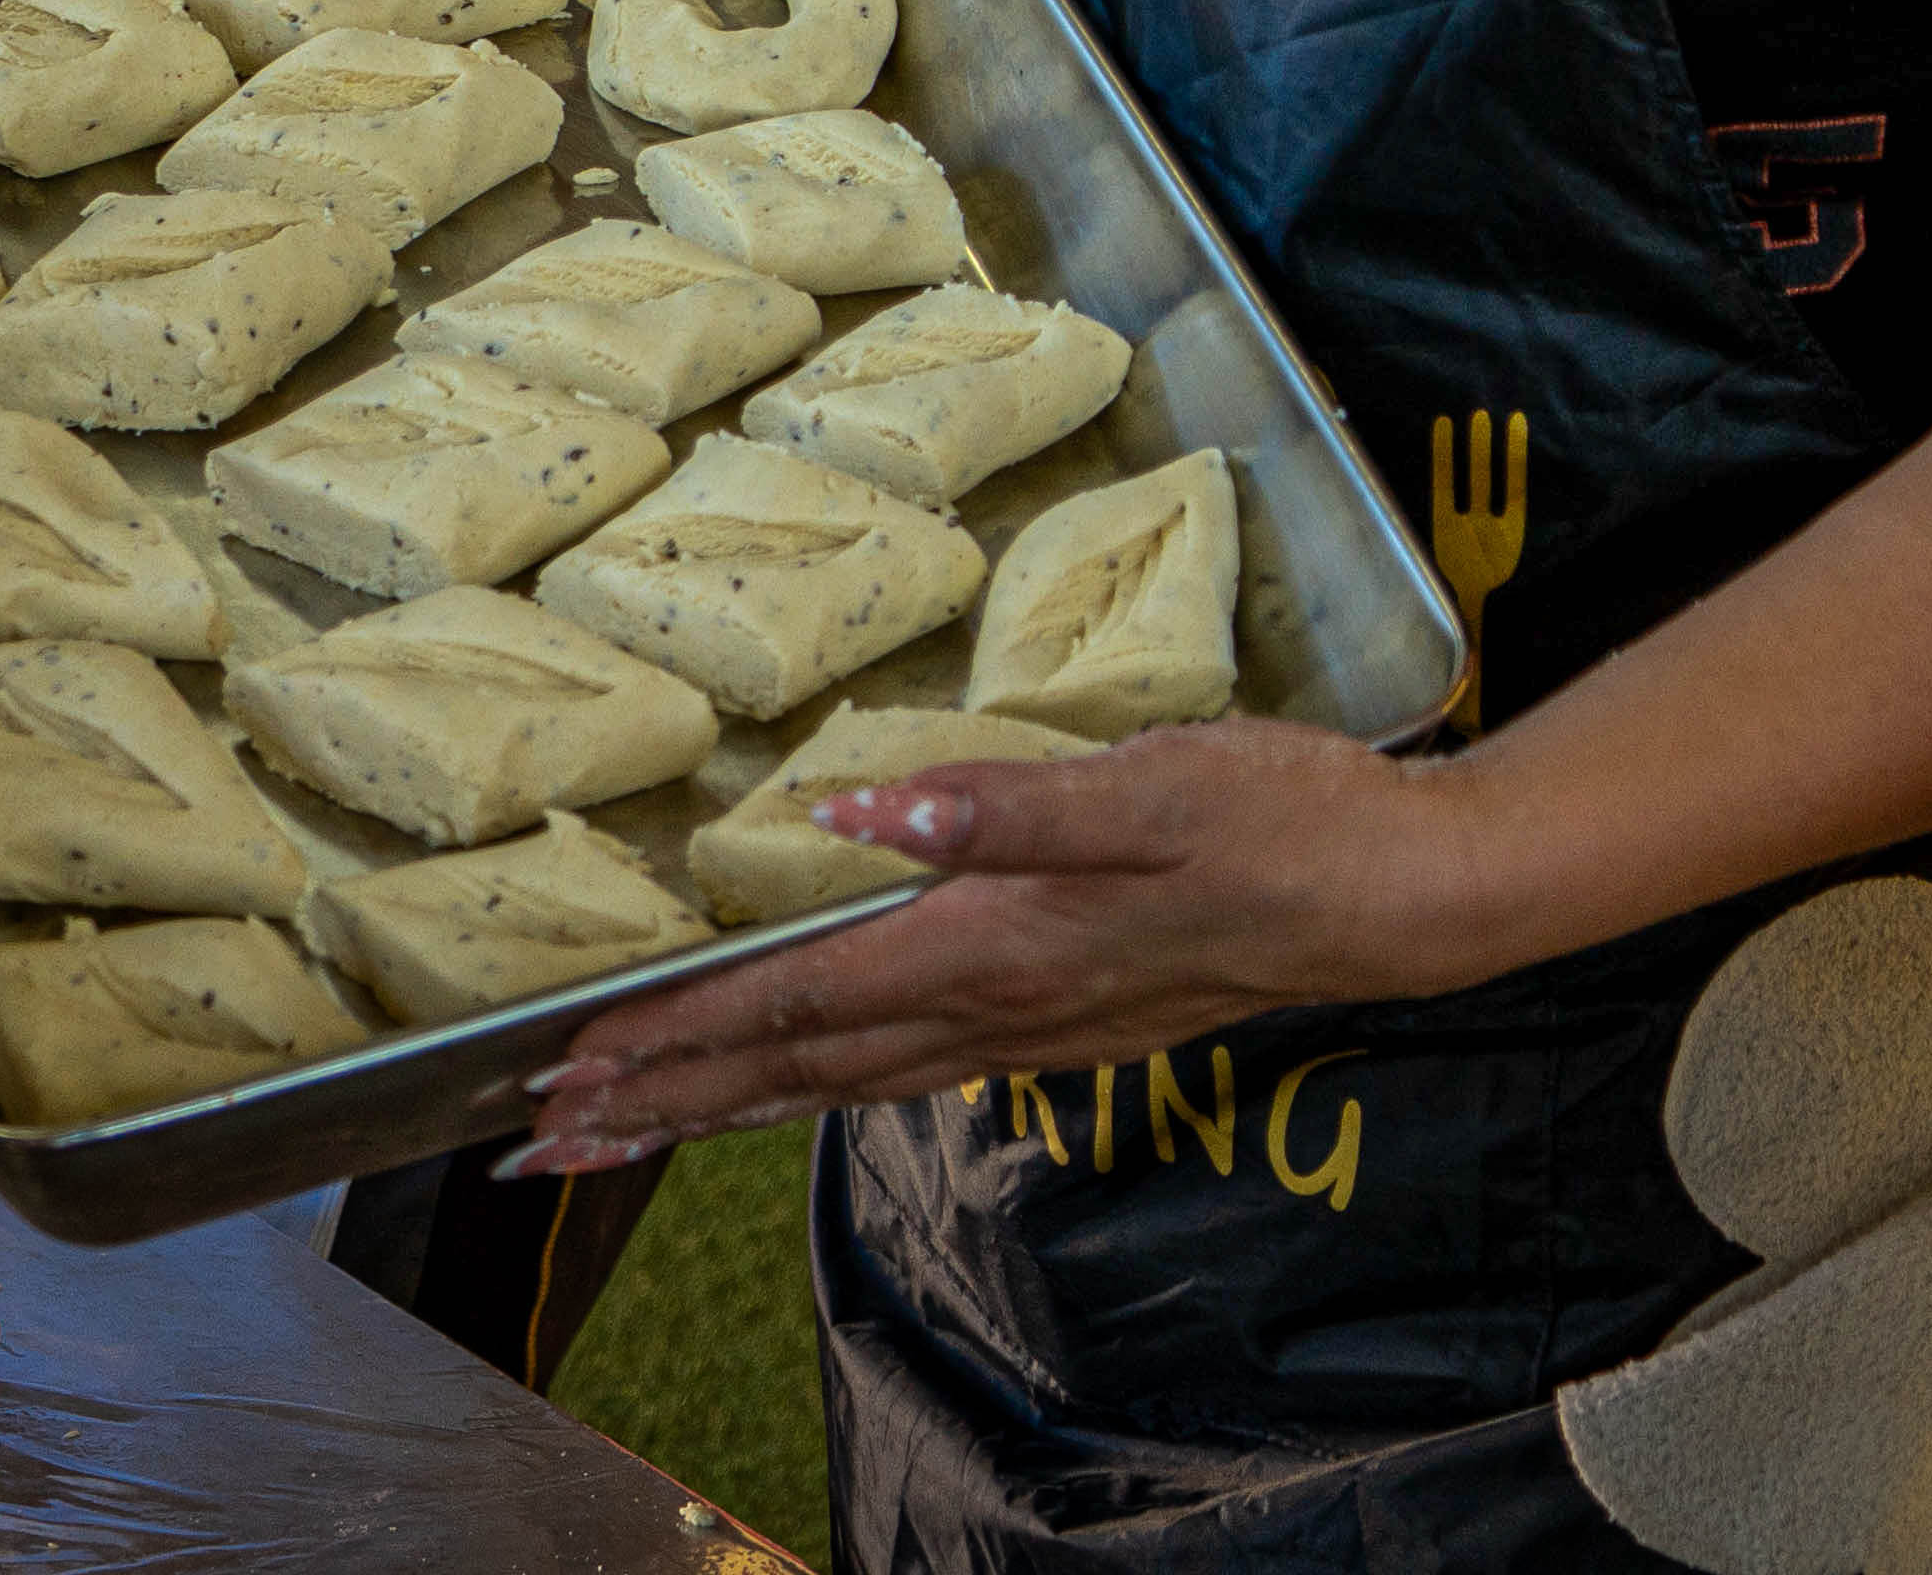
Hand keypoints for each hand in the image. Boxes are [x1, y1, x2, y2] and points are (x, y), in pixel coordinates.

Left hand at [510, 719, 1495, 1170]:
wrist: (1396, 894)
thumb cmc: (1280, 819)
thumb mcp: (1148, 783)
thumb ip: (1000, 800)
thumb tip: (862, 803)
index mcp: (988, 944)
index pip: (789, 1003)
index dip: (667, 1039)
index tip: (557, 1073)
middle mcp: (989, 1006)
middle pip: (787, 1070)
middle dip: (655, 1107)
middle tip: (535, 1149)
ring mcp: (1025, 1026)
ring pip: (833, 1086)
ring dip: (718, 1110)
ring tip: (622, 1138)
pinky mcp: (1059, 1019)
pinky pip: (894, 1073)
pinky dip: (810, 1089)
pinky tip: (794, 1085)